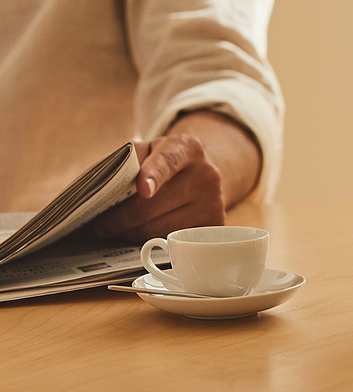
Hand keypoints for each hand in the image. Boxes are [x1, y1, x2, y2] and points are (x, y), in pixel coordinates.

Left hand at [92, 133, 225, 243]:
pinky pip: (172, 243)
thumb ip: (130, 160)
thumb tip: (104, 190)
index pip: (168, 161)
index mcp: (187, 148)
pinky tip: (140, 234)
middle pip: (150, 206)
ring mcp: (213, 202)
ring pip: (157, 230)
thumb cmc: (166, 162)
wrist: (202, 172)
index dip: (154, 175)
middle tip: (98, 225)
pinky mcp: (213, 226)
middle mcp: (206, 174)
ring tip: (115, 230)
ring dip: (129, 234)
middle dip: (117, 219)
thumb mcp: (150, 149)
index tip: (143, 188)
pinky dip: (149, 242)